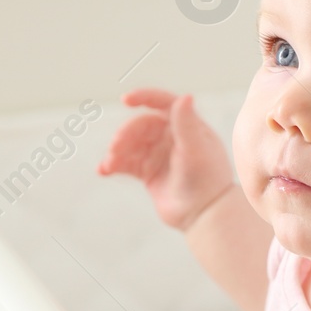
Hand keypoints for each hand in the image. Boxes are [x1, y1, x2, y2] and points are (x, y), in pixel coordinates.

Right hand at [97, 88, 235, 231]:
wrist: (205, 215)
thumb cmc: (207, 179)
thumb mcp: (196, 150)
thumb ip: (187, 124)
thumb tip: (186, 96)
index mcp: (187, 125)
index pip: (163, 103)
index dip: (144, 97)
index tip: (126, 100)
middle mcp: (171, 136)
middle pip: (141, 126)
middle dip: (126, 134)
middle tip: (115, 147)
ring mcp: (158, 154)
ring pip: (130, 144)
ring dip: (116, 151)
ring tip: (109, 164)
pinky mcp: (148, 172)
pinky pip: (126, 163)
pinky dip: (113, 165)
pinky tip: (103, 170)